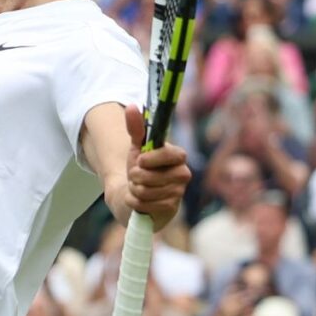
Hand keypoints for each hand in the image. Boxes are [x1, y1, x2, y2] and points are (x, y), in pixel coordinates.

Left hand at [124, 105, 190, 230]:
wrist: (138, 194)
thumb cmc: (142, 168)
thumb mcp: (137, 147)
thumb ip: (136, 128)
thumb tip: (132, 107)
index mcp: (177, 156)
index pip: (172, 155)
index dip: (152, 158)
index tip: (140, 160)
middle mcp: (183, 174)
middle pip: (151, 176)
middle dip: (135, 176)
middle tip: (136, 175)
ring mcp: (178, 193)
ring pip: (145, 191)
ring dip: (133, 189)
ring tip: (138, 186)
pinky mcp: (171, 209)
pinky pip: (144, 204)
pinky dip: (134, 201)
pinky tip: (139, 199)